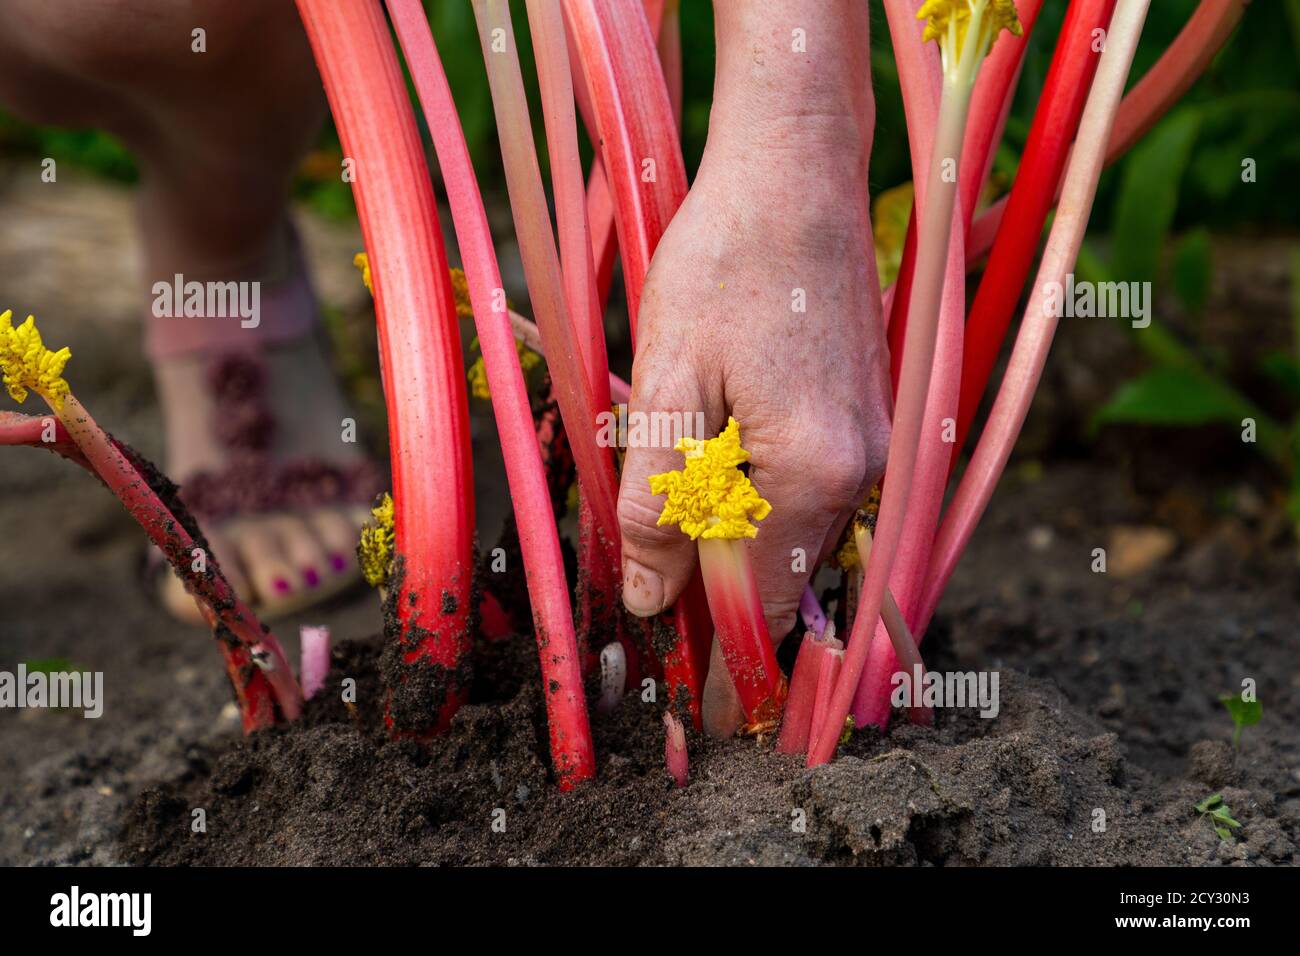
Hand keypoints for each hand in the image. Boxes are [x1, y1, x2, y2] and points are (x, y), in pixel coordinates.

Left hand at [617, 1, 888, 735]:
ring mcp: (871, 444)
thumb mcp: (665, 384)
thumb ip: (657, 502)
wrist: (796, 173)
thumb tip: (649, 597)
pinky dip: (754, 501)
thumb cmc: (727, 263)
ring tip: (665, 510)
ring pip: (790, 536)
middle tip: (646, 588)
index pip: (759, 602)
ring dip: (728, 543)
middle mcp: (860, 472)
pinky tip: (708, 459)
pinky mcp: (863, 418)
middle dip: (712, 595)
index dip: (720, 653)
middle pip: (778, 576)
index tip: (701, 706)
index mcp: (813, 474)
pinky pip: (805, 493)